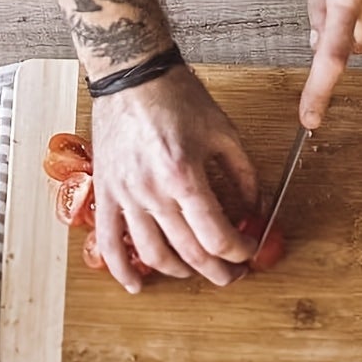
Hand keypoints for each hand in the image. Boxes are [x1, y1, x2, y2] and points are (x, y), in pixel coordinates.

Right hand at [89, 65, 259, 292]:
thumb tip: (254, 205)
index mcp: (185, 176)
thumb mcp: (222, 131)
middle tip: (231, 274)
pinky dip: (122, 270)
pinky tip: (137, 284)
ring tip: (194, 271)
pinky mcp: (107, 194)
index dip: (239, 252)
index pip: (216, 236)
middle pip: (190, 252)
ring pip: (153, 254)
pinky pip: (109, 242)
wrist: (131, 76)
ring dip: (179, 272)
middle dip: (217, 270)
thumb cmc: (174, 96)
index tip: (248, 251)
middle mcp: (153, 192)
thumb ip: (242, 173)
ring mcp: (126, 196)